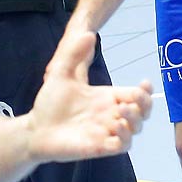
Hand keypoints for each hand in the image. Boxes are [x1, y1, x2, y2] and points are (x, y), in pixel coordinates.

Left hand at [26, 27, 151, 161]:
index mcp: (107, 98)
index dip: (144, 91)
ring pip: (135, 128)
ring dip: (136, 119)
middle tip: (139, 95)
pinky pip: (121, 145)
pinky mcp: (99, 147)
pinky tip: (117, 126)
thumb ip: (74, 53)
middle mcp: (110, 115)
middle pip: (142, 112)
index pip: (135, 95)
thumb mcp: (62, 73)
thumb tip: (89, 34)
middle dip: (146, 104)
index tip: (144, 82)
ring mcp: (107, 132)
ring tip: (124, 108)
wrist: (36, 128)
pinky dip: (125, 137)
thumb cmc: (50, 103)